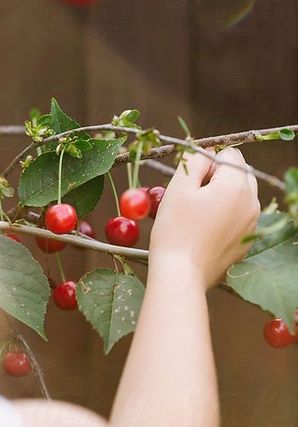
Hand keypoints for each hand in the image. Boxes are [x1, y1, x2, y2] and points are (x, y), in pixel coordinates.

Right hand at [149, 147, 260, 288]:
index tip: (192, 180)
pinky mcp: (247, 240)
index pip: (230, 154)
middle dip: (220, 176)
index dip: (208, 162)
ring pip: (242, 194)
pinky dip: (227, 214)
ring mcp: (252, 223)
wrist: (181, 273)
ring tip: (199, 212)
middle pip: (241, 172)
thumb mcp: (179, 186)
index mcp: (236, 185)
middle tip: (194, 194)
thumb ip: (194, 160)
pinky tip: (206, 228)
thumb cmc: (175, 229)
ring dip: (224, 194)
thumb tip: (206, 153)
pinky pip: (240, 215)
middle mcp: (252, 202)